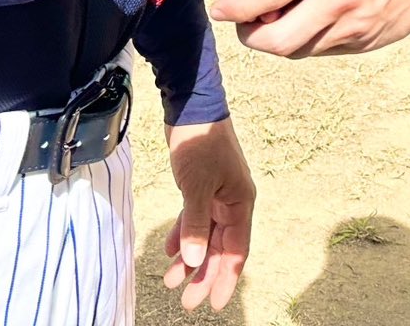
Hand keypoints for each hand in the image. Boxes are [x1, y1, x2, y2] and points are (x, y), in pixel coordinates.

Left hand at [162, 117, 253, 311]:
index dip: (225, 278)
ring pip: (205, 235)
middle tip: (187, 301)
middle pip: (220, 247)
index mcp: (239, 203)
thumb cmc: (199, 143)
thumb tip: (197, 259)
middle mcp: (232, 202)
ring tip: (172, 281)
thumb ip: (196, 224)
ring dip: (190, 257)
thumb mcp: (196, 185)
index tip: (214, 303)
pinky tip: (170, 250)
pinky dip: (183, 234)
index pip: (236, 250)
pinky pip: (194, 219)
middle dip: (204, 274)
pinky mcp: (201, 187)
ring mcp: (216, 195)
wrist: (191, 107)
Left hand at [211, 0, 409, 57]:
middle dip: (249, 35)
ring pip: (299, 49)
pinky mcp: (365, 39)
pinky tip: (300, 21)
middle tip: (240, 20)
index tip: (219, 6)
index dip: (238, 6)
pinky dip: (304, 41)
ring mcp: (353, 23)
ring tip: (265, 22)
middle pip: (278, 38)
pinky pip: (323, 49)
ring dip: (275, 41)